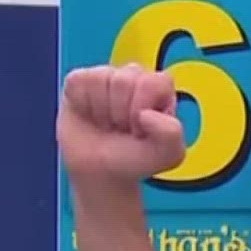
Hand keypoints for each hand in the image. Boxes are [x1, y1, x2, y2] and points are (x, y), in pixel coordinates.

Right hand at [57, 64, 185, 187]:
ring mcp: (106, 76)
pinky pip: (78, 82)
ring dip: (103, 111)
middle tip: (121, 129)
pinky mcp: (80, 81)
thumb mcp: (167, 155)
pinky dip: (82, 105)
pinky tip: (89, 116)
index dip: (142, 108)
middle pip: (125, 79)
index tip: (139, 130)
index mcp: (160, 89)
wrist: (99, 173)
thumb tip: (146, 113)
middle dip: (121, 113)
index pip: (154, 82)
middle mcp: (134, 77)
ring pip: (101, 79)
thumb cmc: (135, 159)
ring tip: (106, 124)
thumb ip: (172, 133)